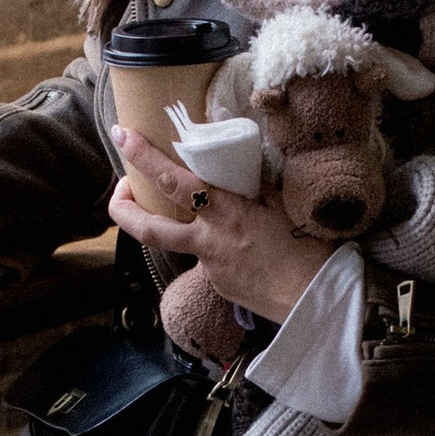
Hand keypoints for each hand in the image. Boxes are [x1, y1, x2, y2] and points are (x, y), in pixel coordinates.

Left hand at [108, 128, 322, 323]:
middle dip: (123, 207)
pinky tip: (237, 246)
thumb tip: (233, 164)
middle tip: (119, 189)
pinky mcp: (217, 284)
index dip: (142, 157)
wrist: (315, 300)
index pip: (172, 181)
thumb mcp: (281, 203)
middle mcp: (209, 240)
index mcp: (226, 213)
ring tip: (175, 209)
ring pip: (176, 242)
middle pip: (147, 228)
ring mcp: (209, 266)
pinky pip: (206, 259)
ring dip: (167, 223)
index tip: (123, 135)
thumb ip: (251, 184)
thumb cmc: (307, 248)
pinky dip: (213, 246)